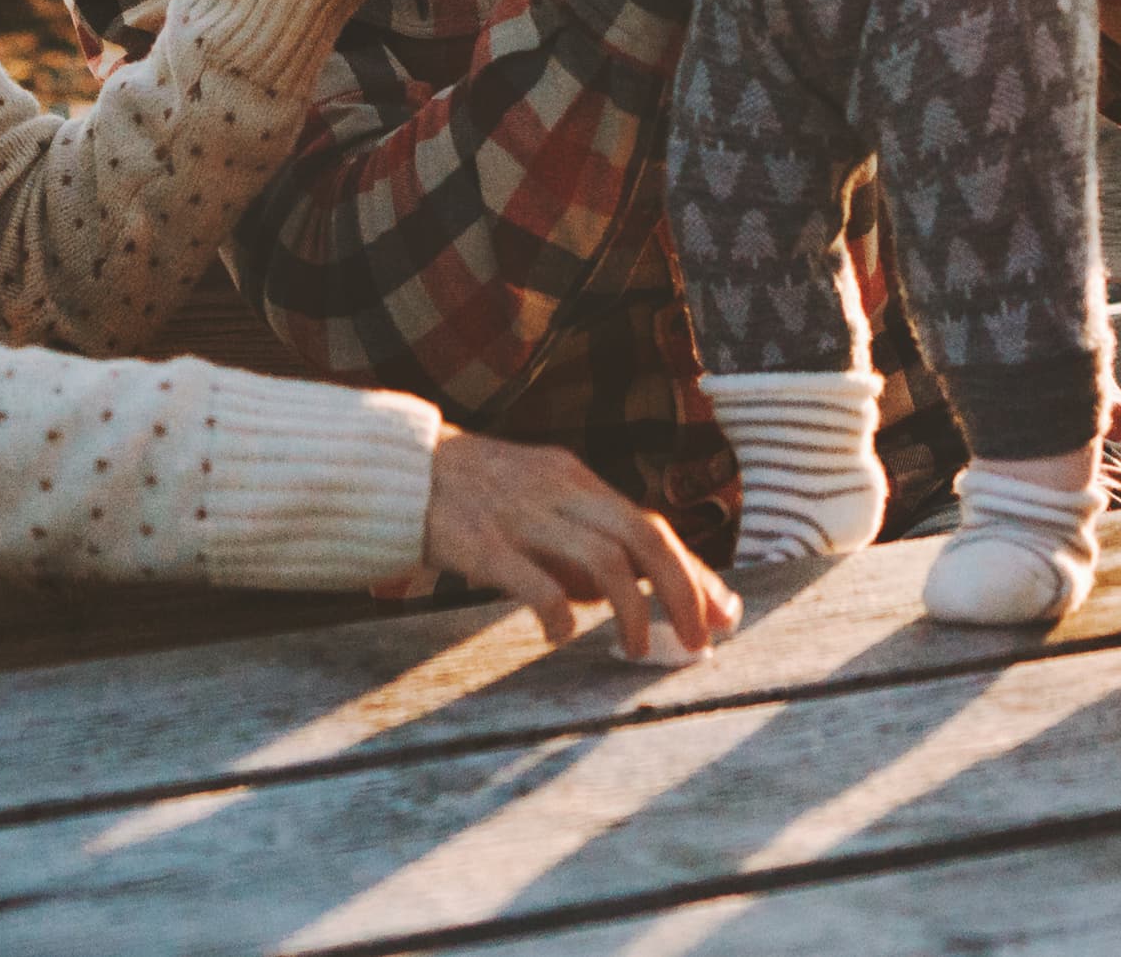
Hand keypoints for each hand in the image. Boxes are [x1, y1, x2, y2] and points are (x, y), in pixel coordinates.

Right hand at [421, 429, 737, 660]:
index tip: (723, 615)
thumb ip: (580, 536)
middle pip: (643, 536)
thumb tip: (629, 597)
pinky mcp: (481, 543)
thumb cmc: (472, 495)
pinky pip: (534, 582)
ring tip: (634, 651)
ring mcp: (520, 515)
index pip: (650, 524)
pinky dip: (558, 614)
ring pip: (602, 560)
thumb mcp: (537, 498)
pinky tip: (559, 636)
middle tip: (699, 642)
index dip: (694, 572)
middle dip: (682, 592)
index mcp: (573, 479)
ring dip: (631, 611)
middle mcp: (556, 491)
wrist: (396, 469)